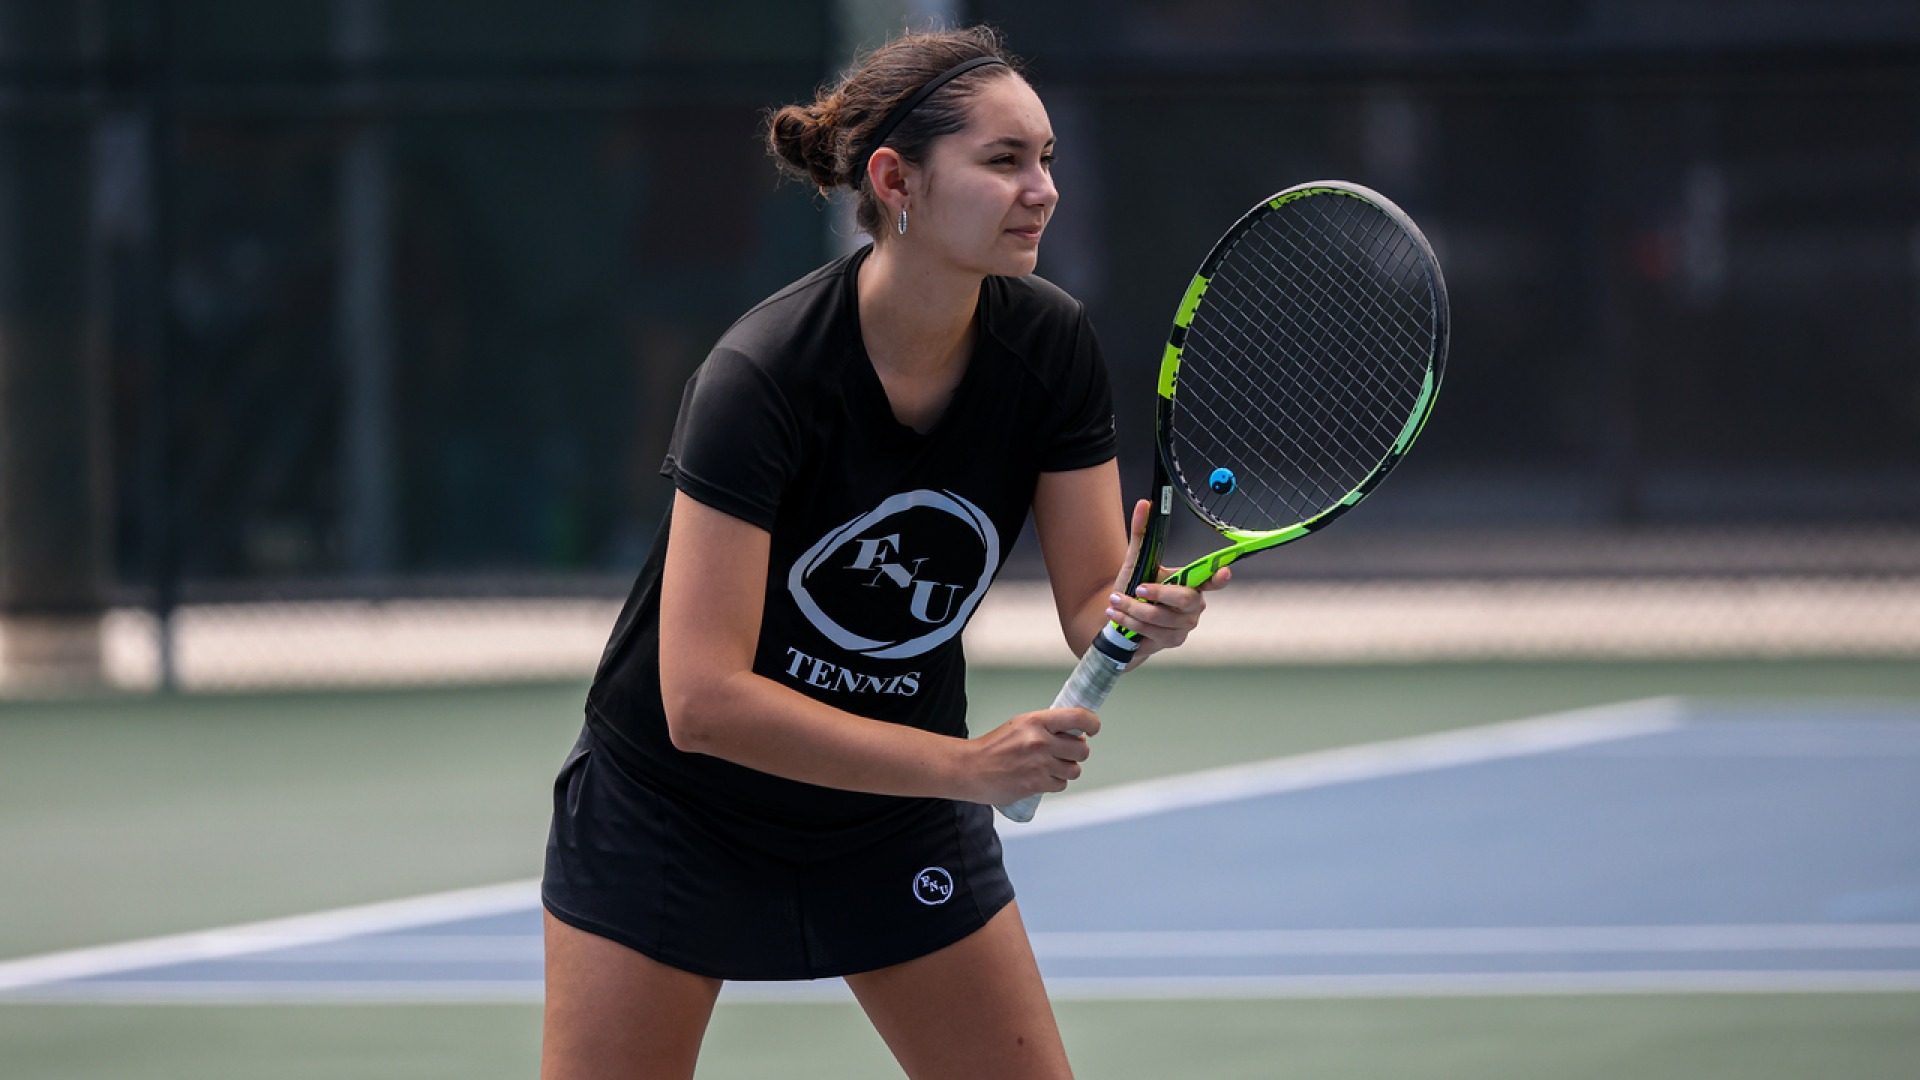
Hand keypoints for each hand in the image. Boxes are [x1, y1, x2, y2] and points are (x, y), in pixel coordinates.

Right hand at [962, 706, 1099, 804]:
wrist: (970, 769)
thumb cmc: (993, 747)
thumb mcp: (1020, 725)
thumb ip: (1047, 727)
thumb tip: (1076, 733)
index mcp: (1036, 721)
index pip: (1078, 717)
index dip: (1092, 723)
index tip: (1093, 728)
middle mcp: (1040, 741)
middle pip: (1082, 749)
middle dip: (1076, 752)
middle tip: (1065, 752)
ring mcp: (1039, 764)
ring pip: (1074, 770)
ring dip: (1067, 769)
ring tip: (1050, 766)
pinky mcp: (1036, 784)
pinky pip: (1061, 785)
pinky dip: (1054, 783)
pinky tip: (1041, 777)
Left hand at [1105, 499, 1231, 665]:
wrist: (1118, 619)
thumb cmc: (1134, 588)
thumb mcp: (1136, 561)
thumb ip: (1142, 534)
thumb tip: (1145, 503)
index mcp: (1192, 582)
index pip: (1212, 579)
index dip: (1221, 576)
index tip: (1225, 571)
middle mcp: (1194, 605)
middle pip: (1186, 599)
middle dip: (1158, 593)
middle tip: (1136, 588)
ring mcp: (1185, 625)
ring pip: (1161, 617)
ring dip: (1133, 609)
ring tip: (1115, 600)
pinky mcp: (1172, 641)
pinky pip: (1151, 632)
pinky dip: (1130, 622)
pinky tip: (1117, 615)